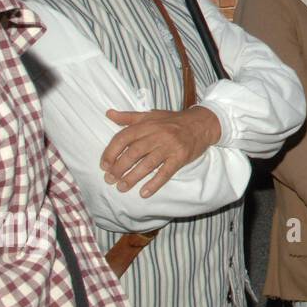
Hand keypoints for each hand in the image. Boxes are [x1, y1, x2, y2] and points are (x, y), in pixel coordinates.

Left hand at [101, 106, 221, 197]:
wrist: (202, 123)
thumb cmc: (173, 120)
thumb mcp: (151, 115)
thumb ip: (129, 117)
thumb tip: (108, 114)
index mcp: (147, 124)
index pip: (123, 138)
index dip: (111, 152)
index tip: (104, 165)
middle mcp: (157, 135)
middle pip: (133, 153)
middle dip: (119, 168)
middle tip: (110, 180)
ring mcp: (170, 146)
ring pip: (148, 164)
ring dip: (133, 177)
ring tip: (122, 187)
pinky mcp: (181, 157)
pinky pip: (166, 172)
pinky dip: (155, 183)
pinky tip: (144, 193)